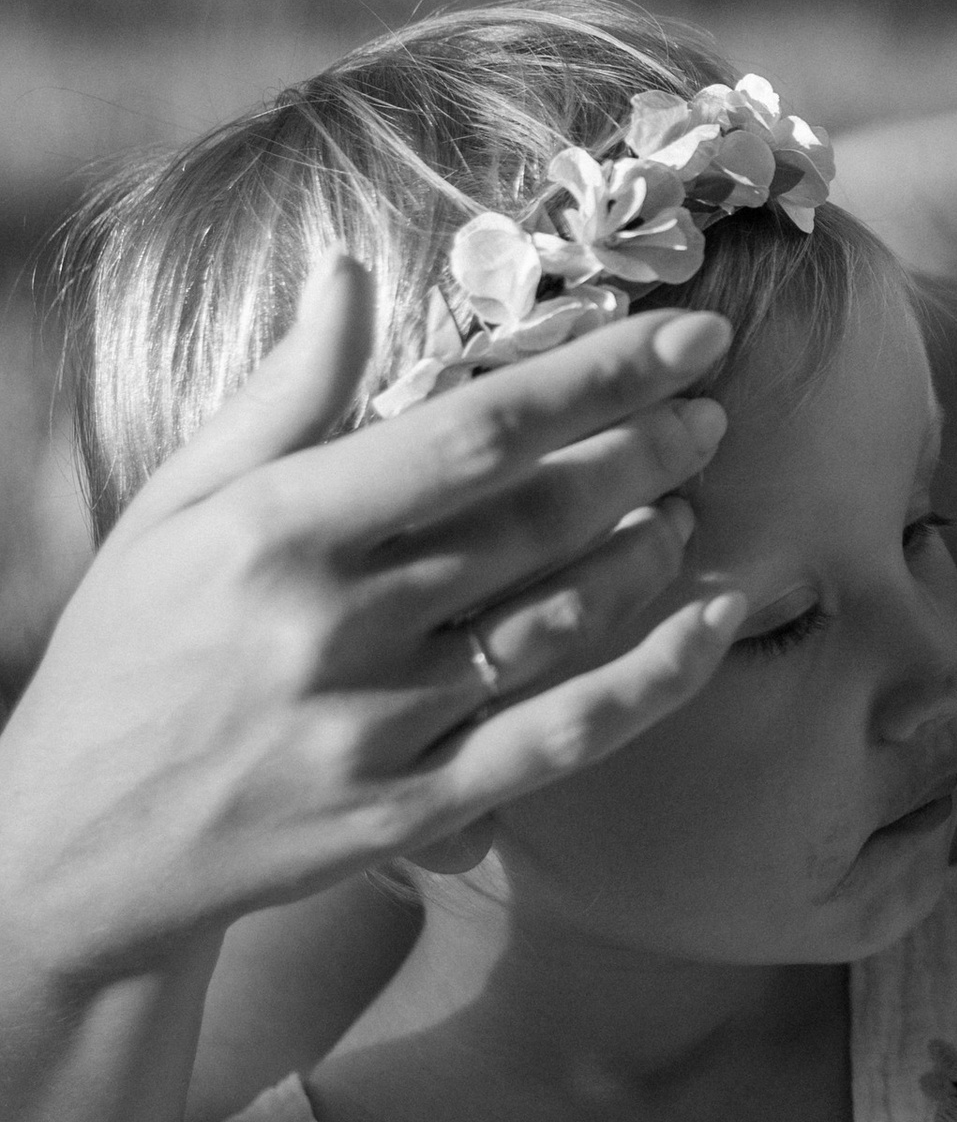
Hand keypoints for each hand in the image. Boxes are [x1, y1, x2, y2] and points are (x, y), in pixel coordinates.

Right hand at [0, 257, 741, 974]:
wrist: (73, 848)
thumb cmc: (131, 651)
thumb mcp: (177, 506)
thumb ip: (281, 393)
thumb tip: (351, 273)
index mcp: (279, 532)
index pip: (475, 432)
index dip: (599, 377)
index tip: (686, 336)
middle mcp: (336, 627)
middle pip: (538, 520)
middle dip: (647, 452)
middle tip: (709, 410)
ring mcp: (381, 728)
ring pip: (564, 621)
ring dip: (651, 551)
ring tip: (687, 502)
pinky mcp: (413, 813)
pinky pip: (564, 739)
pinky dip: (658, 678)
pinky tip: (719, 622)